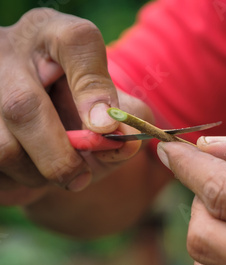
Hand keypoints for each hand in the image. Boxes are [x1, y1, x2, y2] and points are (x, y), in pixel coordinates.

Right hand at [0, 9, 145, 205]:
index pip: (75, 42)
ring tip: (52, 170)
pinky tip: (28, 169)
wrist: (39, 130)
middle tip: (79, 177)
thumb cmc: (79, 113)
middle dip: (59, 156)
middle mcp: (8, 52)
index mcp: (53, 36)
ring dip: (36, 174)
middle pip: (23, 106)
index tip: (106, 127)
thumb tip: (126, 141)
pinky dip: (17, 180)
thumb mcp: (109, 109)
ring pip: (4, 146)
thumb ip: (127, 120)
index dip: (93, 88)